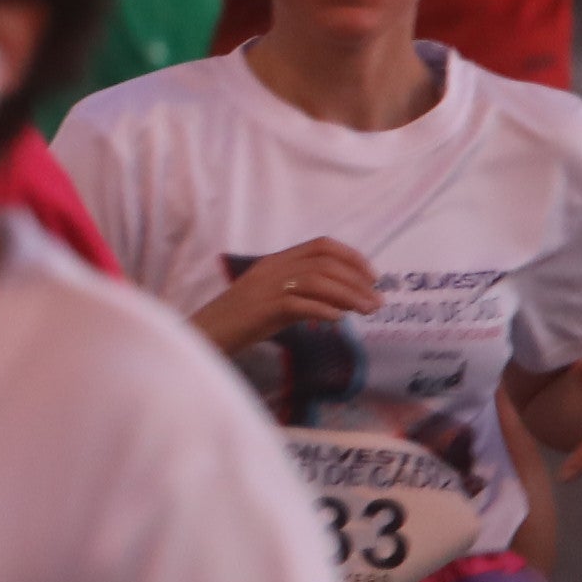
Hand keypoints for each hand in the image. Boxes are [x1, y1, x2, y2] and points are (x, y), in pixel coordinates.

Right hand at [192, 236, 380, 358]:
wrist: (204, 336)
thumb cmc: (238, 322)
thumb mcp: (273, 301)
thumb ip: (302, 295)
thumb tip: (342, 301)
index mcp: (274, 262)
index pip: (321, 246)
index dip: (352, 257)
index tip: (373, 277)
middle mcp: (271, 268)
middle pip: (325, 263)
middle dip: (358, 280)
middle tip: (377, 301)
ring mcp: (265, 288)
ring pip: (317, 281)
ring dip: (349, 296)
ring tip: (367, 312)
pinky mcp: (261, 309)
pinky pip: (300, 304)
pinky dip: (324, 310)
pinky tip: (338, 320)